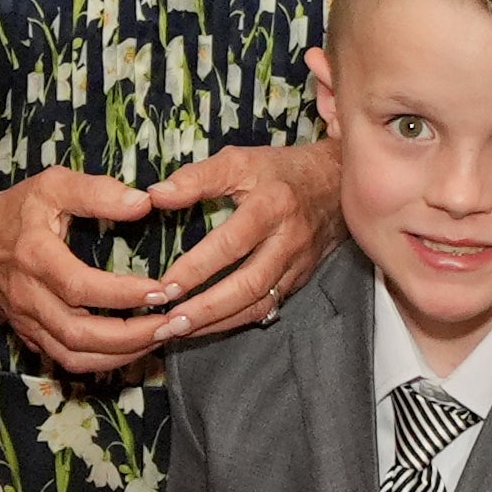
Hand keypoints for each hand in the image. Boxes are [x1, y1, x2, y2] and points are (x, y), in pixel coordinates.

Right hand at [0, 164, 179, 368]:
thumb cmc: (15, 210)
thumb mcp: (52, 185)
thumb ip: (97, 191)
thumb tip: (144, 203)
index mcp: (35, 257)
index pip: (81, 287)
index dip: (125, 294)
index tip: (163, 289)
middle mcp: (29, 297)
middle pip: (80, 334)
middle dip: (132, 335)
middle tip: (172, 323)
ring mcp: (27, 322)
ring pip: (75, 356)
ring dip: (122, 355)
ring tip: (160, 338)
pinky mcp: (29, 335)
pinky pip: (67, 360)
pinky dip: (103, 362)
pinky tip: (133, 348)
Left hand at [135, 141, 345, 347]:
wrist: (337, 183)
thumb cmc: (280, 171)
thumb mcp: (238, 161)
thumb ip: (195, 178)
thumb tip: (155, 196)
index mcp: (270, 206)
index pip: (230, 244)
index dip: (196, 268)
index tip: (166, 286)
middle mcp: (288, 240)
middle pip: (248, 284)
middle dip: (208, 308)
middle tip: (172, 322)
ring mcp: (297, 264)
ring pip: (259, 303)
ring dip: (219, 322)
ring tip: (183, 330)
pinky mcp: (300, 279)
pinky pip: (268, 306)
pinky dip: (238, 320)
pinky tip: (211, 326)